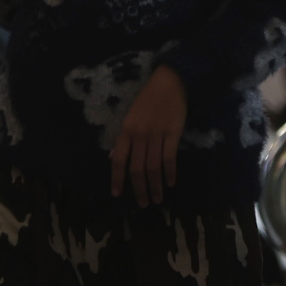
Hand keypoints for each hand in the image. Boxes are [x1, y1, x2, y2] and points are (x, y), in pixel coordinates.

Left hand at [110, 65, 187, 206]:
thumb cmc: (148, 99)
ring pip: (153, 167)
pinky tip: (171, 183)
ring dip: (155, 186)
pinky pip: (170, 158)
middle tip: (143, 204)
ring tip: (157, 199)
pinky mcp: (173, 134)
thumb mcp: (130, 116)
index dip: (117, 178)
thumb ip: (123, 139)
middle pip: (137, 169)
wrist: (170, 82)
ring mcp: (156, 135)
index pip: (119, 159)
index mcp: (126, 130)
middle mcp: (139, 135)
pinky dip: (170, 173)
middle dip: (139, 189)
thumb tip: (113, 157)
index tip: (117, 194)